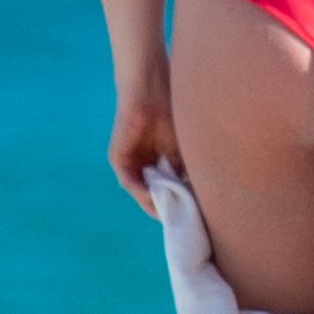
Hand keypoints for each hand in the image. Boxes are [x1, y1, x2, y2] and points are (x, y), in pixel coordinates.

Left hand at [107, 66, 184, 216]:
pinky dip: (140, 193)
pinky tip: (153, 199)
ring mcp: (130, 162)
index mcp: (159, 161)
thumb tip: (195, 197)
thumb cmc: (171, 113)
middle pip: (152, 193)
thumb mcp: (182, 150)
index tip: (191, 215)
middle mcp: (143, 164)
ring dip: (153, 204)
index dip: (177, 201)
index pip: (166, 188)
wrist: (150, 92)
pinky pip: (129, 182)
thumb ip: (183, 172)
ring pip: (141, 191)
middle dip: (165, 207)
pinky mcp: (118, 159)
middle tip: (180, 221)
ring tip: (168, 215)